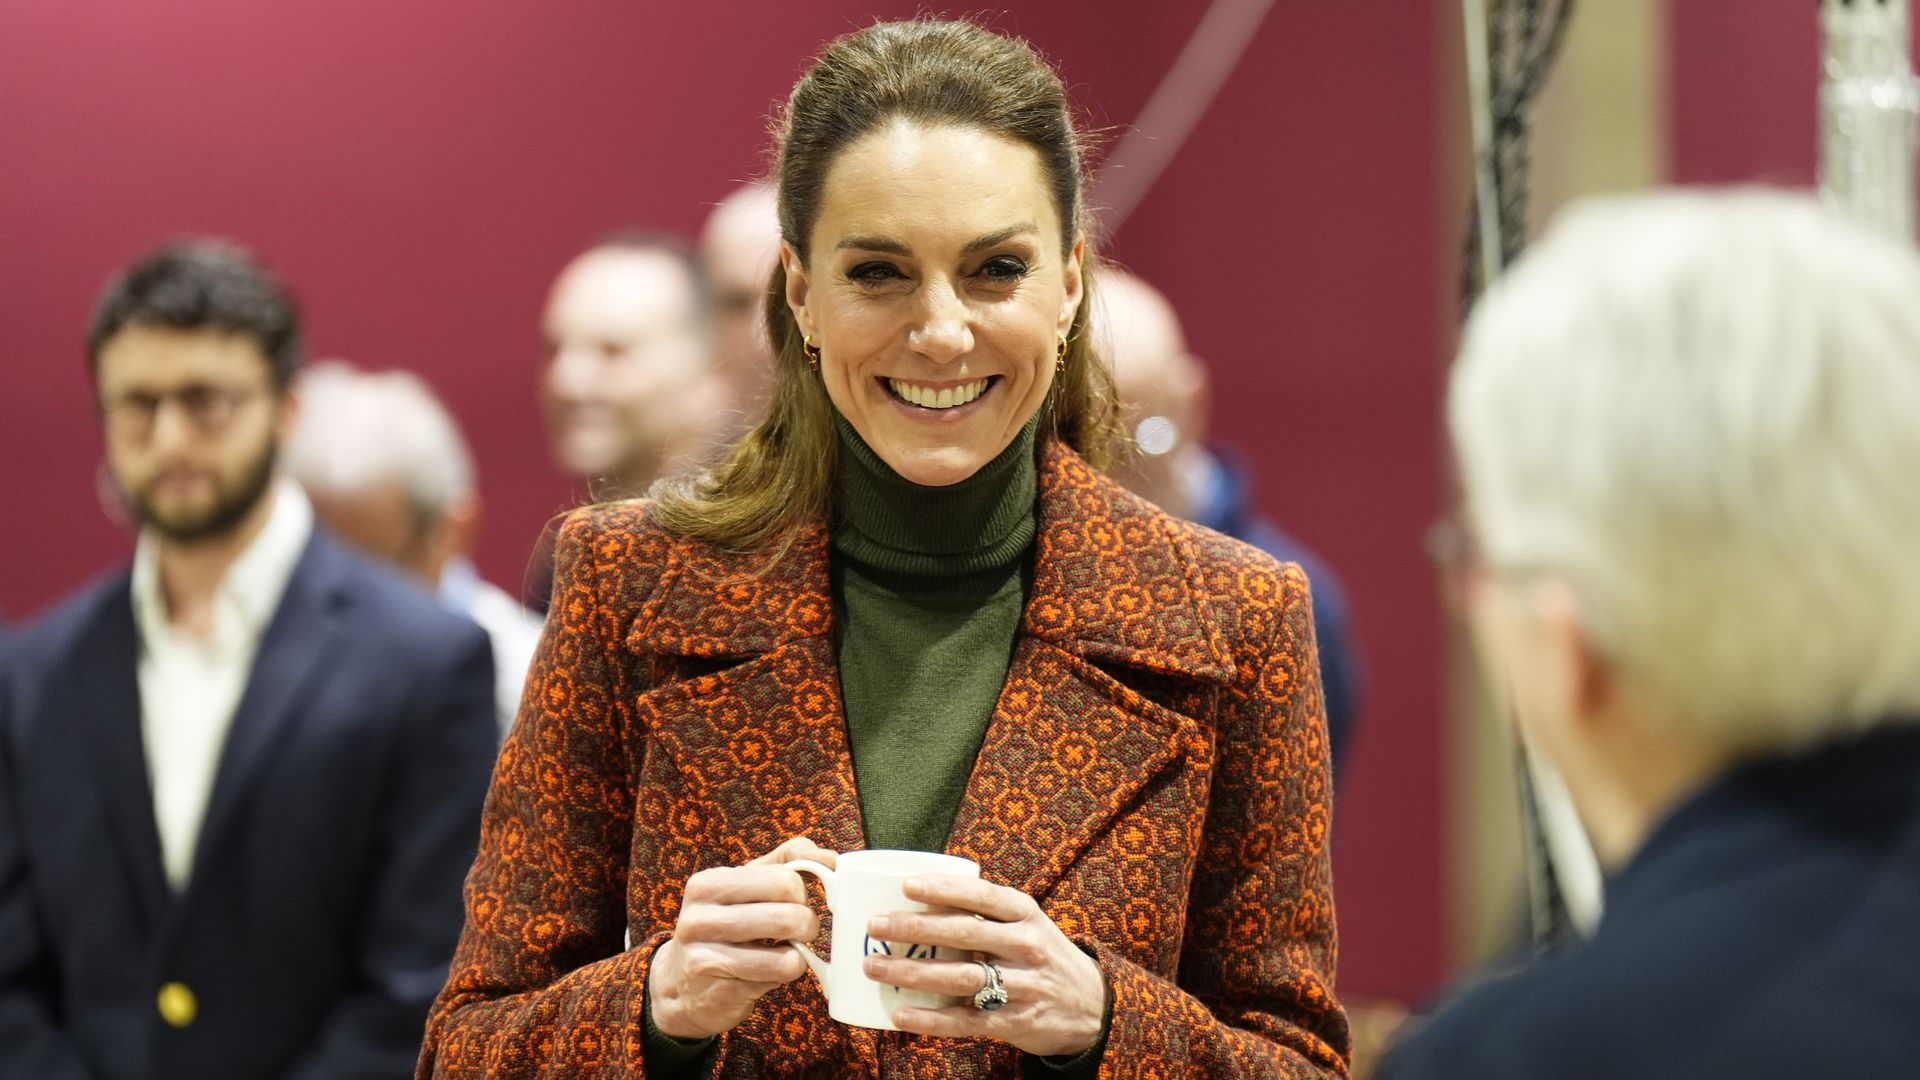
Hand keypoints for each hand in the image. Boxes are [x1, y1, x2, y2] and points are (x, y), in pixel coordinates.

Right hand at [647, 836, 836, 1039]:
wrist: (681, 985)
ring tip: (788, 951)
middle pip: (788, 917)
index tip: (797, 901)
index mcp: (707, 884)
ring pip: (787, 956)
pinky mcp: (720, 994)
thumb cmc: (724, 927)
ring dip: (799, 954)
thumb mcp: (744, 886)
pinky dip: (784, 976)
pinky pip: (777, 981)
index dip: (802, 892)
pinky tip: (769, 972)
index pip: (783, 879)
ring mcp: (706, 959)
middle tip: (801, 930)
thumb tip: (829, 858)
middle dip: (807, 924)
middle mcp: (700, 919)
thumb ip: (785, 862)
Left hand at [862, 874, 1106, 1057]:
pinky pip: (966, 1020)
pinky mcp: (1014, 1022)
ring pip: (960, 977)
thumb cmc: (1041, 954)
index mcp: (1026, 914)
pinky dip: (930, 1019)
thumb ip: (985, 911)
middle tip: (876, 924)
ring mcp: (1022, 986)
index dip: (944, 888)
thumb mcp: (1027, 922)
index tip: (906, 885)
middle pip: (964, 933)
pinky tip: (900, 1013)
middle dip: (915, 927)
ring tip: (875, 966)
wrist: (1091, 1005)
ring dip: (912, 971)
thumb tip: (918, 894)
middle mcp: (1026, 946)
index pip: (982, 894)